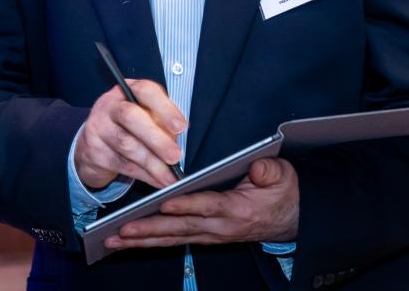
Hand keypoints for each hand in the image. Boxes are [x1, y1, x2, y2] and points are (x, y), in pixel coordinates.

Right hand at [74, 79, 185, 189]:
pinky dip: (144, 175)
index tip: (181, 127)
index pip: (145, 91)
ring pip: (126, 144)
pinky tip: (158, 181)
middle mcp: (109, 105)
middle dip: (156, 138)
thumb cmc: (129, 127)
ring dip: (152, 163)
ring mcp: (98, 127)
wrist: (94, 144)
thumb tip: (179, 135)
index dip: (165, 108)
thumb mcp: (146, 117)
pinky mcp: (94, 151)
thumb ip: (162, 122)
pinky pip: (122, 165)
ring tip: (170, 176)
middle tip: (175, 156)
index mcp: (127, 91)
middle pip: (131, 116)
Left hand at [104, 158, 299, 249]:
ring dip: (143, 240)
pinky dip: (153, 241)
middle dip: (148, 230)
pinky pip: (176, 240)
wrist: (293, 218)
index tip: (162, 206)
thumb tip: (256, 167)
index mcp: (236, 210)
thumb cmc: (283, 193)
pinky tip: (132, 241)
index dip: (185, 206)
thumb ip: (267, 171)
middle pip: (179, 229)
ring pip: (173, 238)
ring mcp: (211, 235)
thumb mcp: (281, 175)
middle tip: (120, 231)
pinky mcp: (206, 237)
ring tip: (114, 239)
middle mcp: (219, 228)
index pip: (206, 207)